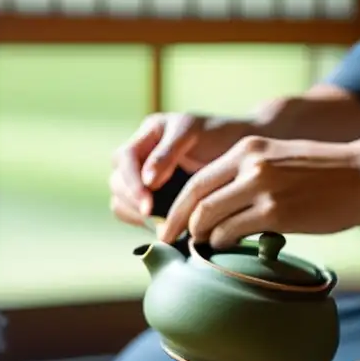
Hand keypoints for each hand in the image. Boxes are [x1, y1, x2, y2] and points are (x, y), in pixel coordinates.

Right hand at [110, 113, 254, 227]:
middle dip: (132, 201)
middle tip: (153, 218)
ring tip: (158, 224)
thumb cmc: (220, 135)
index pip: (124, 159)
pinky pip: (131, 213)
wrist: (242, 150)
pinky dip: (141, 222)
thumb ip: (167, 152)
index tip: (148, 204)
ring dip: (134, 214)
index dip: (132, 183)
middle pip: (117, 181)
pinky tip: (160, 226)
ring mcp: (142, 178)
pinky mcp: (150, 198)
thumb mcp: (192, 133)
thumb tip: (147, 180)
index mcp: (147, 135)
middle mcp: (140, 156)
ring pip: (120, 199)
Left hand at [158, 135, 359, 246]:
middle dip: (177, 226)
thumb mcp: (279, 159)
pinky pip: (231, 233)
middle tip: (171, 245)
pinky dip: (221, 244)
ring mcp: (262, 188)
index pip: (196, 182)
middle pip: (194, 200)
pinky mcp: (277, 213)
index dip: (177, 208)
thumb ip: (247, 176)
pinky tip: (226, 249)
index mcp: (247, 149)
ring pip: (209, 219)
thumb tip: (216, 211)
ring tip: (202, 249)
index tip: (168, 227)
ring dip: (200, 238)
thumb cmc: (327, 172)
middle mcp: (250, 165)